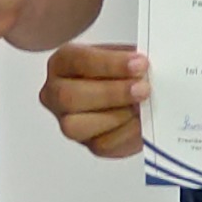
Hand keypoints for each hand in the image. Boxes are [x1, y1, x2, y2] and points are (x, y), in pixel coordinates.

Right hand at [41, 43, 146, 157]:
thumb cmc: (125, 70)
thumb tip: (144, 70)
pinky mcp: (88, 143)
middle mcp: (57, 92)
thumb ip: (133, 61)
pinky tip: (141, 121)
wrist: (137, 94)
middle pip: (70, 97)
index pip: (78, 61)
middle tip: (143, 88)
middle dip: (111, 93)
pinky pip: (101, 144)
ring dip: (116, 115)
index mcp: (63, 62)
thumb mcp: (127, 56)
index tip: (140, 64)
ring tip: (142, 105)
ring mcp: (67, 121)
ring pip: (77, 126)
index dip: (110, 64)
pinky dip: (125, 133)